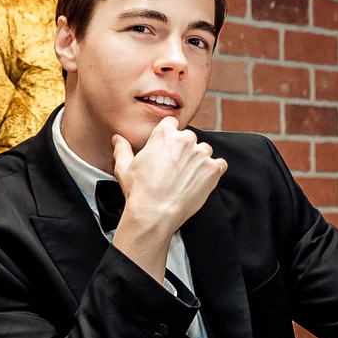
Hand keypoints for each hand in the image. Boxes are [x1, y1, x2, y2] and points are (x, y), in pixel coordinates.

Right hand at [110, 118, 226, 281]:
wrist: (154, 213)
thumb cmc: (138, 191)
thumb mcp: (124, 167)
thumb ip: (122, 148)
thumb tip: (118, 138)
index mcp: (165, 134)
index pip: (172, 124)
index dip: (170, 136)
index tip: (168, 149)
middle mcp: (185, 140)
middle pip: (189, 138)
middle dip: (184, 150)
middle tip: (175, 168)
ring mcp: (201, 154)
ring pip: (205, 151)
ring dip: (199, 160)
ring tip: (187, 177)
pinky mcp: (213, 170)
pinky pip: (220, 165)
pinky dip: (214, 171)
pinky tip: (202, 180)